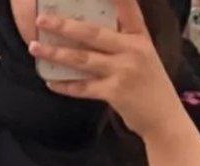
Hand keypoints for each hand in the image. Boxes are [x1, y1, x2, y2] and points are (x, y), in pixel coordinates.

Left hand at [31, 0, 185, 140]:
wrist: (164, 119)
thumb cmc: (151, 86)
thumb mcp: (144, 55)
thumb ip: (123, 41)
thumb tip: (91, 32)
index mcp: (140, 36)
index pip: (126, 7)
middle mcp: (132, 50)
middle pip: (92, 33)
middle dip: (64, 25)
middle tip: (41, 20)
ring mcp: (123, 71)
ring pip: (82, 59)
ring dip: (56, 53)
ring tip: (35, 47)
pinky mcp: (115, 93)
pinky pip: (83, 88)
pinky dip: (65, 85)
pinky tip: (50, 82)